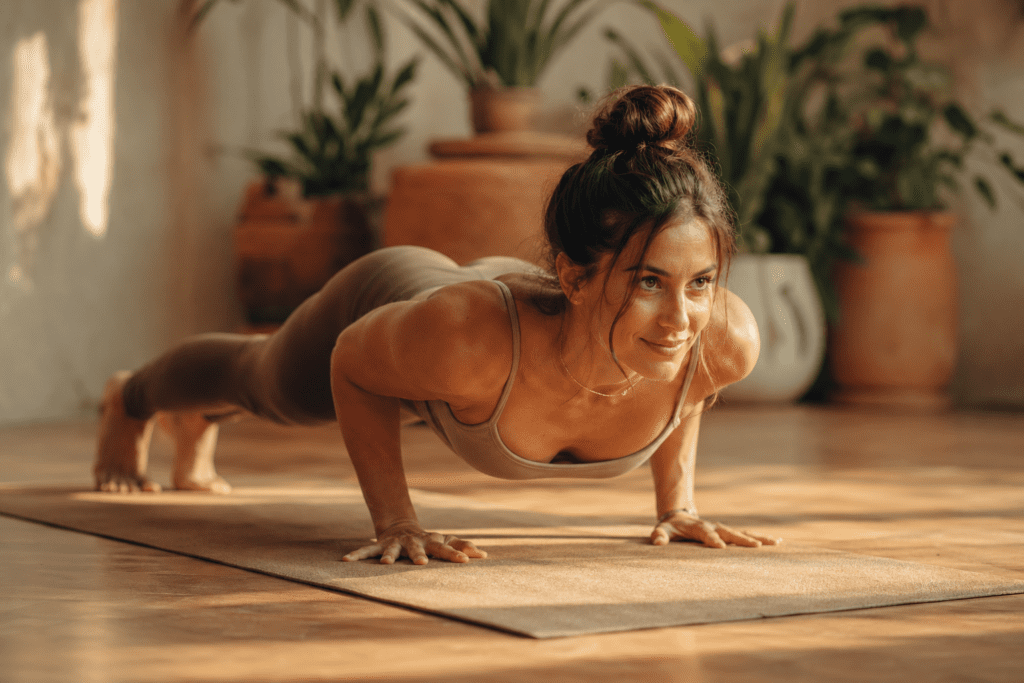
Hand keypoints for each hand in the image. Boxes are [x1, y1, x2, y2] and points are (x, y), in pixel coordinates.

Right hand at [342, 521, 487, 564]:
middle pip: (418, 549)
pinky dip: (356, 555)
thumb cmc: (428, 540)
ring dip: (387, 556)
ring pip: (391, 550)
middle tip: (421, 564)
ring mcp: (395, 544)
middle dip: (419, 556)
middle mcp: (413, 543)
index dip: (455, 554)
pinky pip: (366, 551)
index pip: (446, 549)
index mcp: (430, 543)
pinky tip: (345, 560)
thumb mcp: (445, 541)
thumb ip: (463, 546)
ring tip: (384, 563)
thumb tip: (484, 555)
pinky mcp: (379, 546)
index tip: (467, 561)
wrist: (401, 527)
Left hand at [650, 510, 780, 548]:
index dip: (712, 539)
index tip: (720, 547)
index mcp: (698, 527)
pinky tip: (777, 543)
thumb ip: (660, 535)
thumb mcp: (662, 530)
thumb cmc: (671, 528)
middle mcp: (714, 526)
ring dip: (758, 538)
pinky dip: (760, 539)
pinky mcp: (729, 533)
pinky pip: (746, 535)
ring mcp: (723, 529)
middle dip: (742, 539)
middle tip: (756, 547)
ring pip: (742, 533)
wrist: (680, 517)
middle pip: (729, 532)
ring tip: (775, 542)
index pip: (706, 533)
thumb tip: (657, 542)